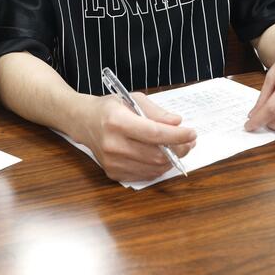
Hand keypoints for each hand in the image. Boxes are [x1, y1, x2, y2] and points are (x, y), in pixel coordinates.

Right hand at [74, 94, 195, 181]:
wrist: (83, 122)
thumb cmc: (110, 108)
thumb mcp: (132, 99)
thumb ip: (156, 112)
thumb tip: (177, 123)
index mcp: (117, 122)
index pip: (154, 133)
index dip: (176, 136)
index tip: (192, 133)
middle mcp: (113, 144)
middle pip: (155, 154)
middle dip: (179, 149)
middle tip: (190, 142)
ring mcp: (112, 162)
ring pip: (153, 167)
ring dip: (172, 159)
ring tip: (180, 148)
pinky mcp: (113, 173)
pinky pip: (145, 175)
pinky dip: (159, 167)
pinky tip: (163, 156)